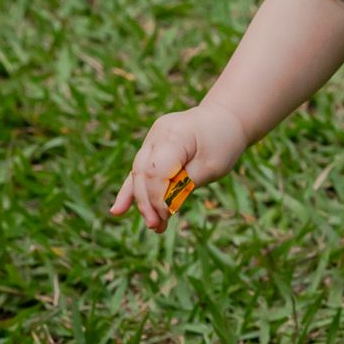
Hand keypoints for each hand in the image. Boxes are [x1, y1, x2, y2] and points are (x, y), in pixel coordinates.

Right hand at [109, 104, 247, 232]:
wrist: (225, 117)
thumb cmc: (223, 142)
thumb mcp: (211, 167)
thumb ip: (185, 184)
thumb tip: (164, 206)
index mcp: (174, 135)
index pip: (156, 171)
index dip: (159, 197)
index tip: (168, 215)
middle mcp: (158, 134)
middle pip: (143, 173)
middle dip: (147, 203)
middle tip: (157, 226)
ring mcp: (152, 138)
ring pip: (138, 173)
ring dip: (142, 201)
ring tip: (152, 225)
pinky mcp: (152, 146)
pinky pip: (140, 169)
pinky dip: (132, 190)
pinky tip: (118, 211)